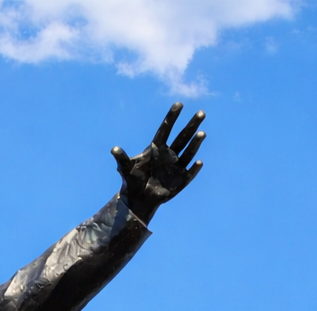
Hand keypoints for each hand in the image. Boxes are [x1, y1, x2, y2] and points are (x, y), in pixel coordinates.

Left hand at [112, 103, 204, 223]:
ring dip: (195, 143)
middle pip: (182, 137)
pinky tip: (198, 162)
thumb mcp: (125, 168)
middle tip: (201, 113)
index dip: (172, 117)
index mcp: (156, 148)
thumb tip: (114, 149)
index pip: (166, 129)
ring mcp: (176, 166)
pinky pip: (189, 173)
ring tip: (202, 133)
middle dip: (191, 125)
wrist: (138, 199)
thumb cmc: (132, 180)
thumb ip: (122, 158)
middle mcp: (169, 154)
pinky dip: (194, 169)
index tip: (179, 104)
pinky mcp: (181, 180)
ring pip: (188, 152)